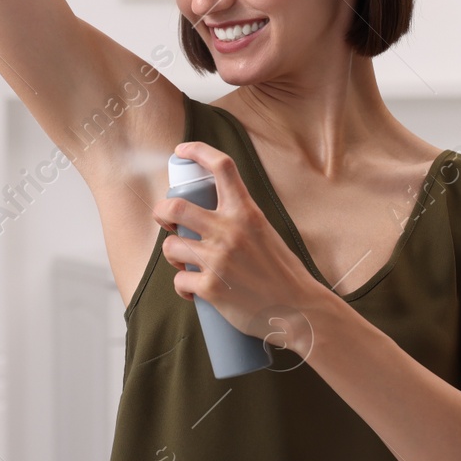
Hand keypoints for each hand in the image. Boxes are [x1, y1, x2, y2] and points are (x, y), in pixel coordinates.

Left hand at [153, 140, 320, 354]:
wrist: (299, 310)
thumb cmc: (283, 272)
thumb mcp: (266, 232)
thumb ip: (241, 219)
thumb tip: (211, 214)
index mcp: (247, 212)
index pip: (222, 167)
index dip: (197, 151)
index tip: (182, 150)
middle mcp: (230, 231)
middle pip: (175, 206)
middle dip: (162, 211)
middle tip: (165, 219)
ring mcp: (218, 259)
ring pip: (171, 247)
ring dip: (173, 255)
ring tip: (185, 263)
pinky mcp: (210, 288)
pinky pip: (179, 282)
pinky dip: (183, 287)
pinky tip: (194, 290)